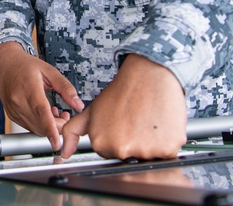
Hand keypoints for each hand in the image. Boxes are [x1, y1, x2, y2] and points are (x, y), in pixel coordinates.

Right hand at [0, 42, 83, 152]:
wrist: (4, 64)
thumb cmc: (25, 65)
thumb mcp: (49, 71)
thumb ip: (66, 87)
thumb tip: (78, 104)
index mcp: (29, 89)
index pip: (41, 113)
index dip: (50, 129)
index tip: (57, 142)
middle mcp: (19, 102)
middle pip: (40, 125)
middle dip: (57, 127)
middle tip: (65, 116)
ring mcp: (14, 110)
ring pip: (35, 128)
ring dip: (48, 127)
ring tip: (54, 112)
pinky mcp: (12, 115)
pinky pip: (28, 126)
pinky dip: (39, 125)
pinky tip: (43, 113)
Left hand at [61, 54, 187, 159]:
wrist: (149, 75)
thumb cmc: (122, 92)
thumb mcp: (91, 111)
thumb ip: (73, 132)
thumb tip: (64, 152)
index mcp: (103, 143)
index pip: (110, 153)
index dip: (116, 138)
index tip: (120, 124)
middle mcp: (123, 150)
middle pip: (129, 156)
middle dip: (132, 142)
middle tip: (134, 121)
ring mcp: (146, 151)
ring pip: (149, 156)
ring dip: (150, 142)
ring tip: (145, 121)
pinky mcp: (167, 148)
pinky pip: (167, 153)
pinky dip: (166, 141)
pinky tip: (158, 124)